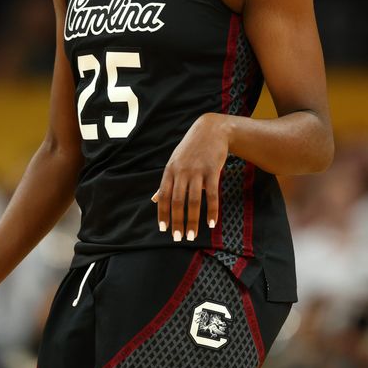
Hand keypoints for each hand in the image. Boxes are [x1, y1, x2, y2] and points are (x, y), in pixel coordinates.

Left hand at [153, 112, 228, 241]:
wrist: (211, 130)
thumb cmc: (191, 149)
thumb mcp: (174, 162)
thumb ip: (166, 182)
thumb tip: (155, 200)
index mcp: (170, 170)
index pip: (164, 196)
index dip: (163, 214)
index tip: (164, 230)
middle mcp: (182, 171)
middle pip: (178, 201)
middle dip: (177, 221)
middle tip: (178, 238)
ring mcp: (198, 170)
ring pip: (194, 200)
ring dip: (193, 220)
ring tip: (192, 235)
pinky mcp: (213, 170)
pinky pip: (212, 194)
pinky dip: (212, 211)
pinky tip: (211, 224)